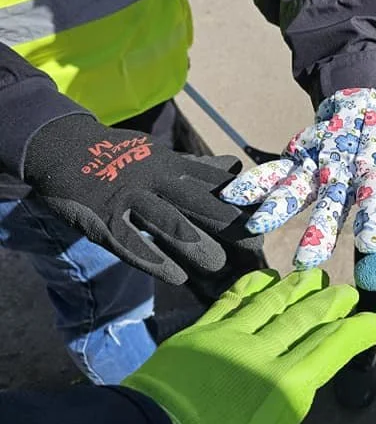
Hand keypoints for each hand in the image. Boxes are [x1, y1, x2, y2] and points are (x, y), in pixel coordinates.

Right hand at [23, 114, 256, 284]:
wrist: (63, 146)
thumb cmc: (121, 157)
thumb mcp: (161, 156)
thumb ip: (197, 168)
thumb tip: (235, 167)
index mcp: (171, 165)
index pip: (212, 184)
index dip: (239, 203)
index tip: (264, 220)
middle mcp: (154, 179)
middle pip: (197, 202)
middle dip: (227, 224)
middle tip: (253, 246)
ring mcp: (129, 198)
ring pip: (167, 222)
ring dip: (194, 244)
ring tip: (218, 265)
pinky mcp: (104, 218)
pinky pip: (130, 242)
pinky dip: (154, 259)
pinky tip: (176, 277)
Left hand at [122, 269, 375, 423]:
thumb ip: (277, 406)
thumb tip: (281, 385)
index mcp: (287, 391)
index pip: (331, 349)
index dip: (356, 331)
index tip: (372, 320)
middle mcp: (266, 356)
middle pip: (306, 320)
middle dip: (331, 303)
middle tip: (347, 291)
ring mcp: (232, 338)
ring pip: (273, 303)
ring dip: (297, 288)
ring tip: (314, 276)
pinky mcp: (202, 331)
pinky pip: (234, 300)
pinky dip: (253, 285)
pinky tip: (267, 277)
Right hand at [221, 88, 375, 267]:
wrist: (363, 96)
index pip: (375, 192)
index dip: (373, 216)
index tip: (369, 244)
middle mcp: (343, 162)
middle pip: (331, 196)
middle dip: (318, 226)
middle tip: (309, 259)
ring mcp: (317, 157)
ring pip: (296, 182)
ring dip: (277, 203)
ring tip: (257, 226)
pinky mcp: (297, 153)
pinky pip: (273, 169)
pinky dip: (254, 181)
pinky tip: (231, 197)